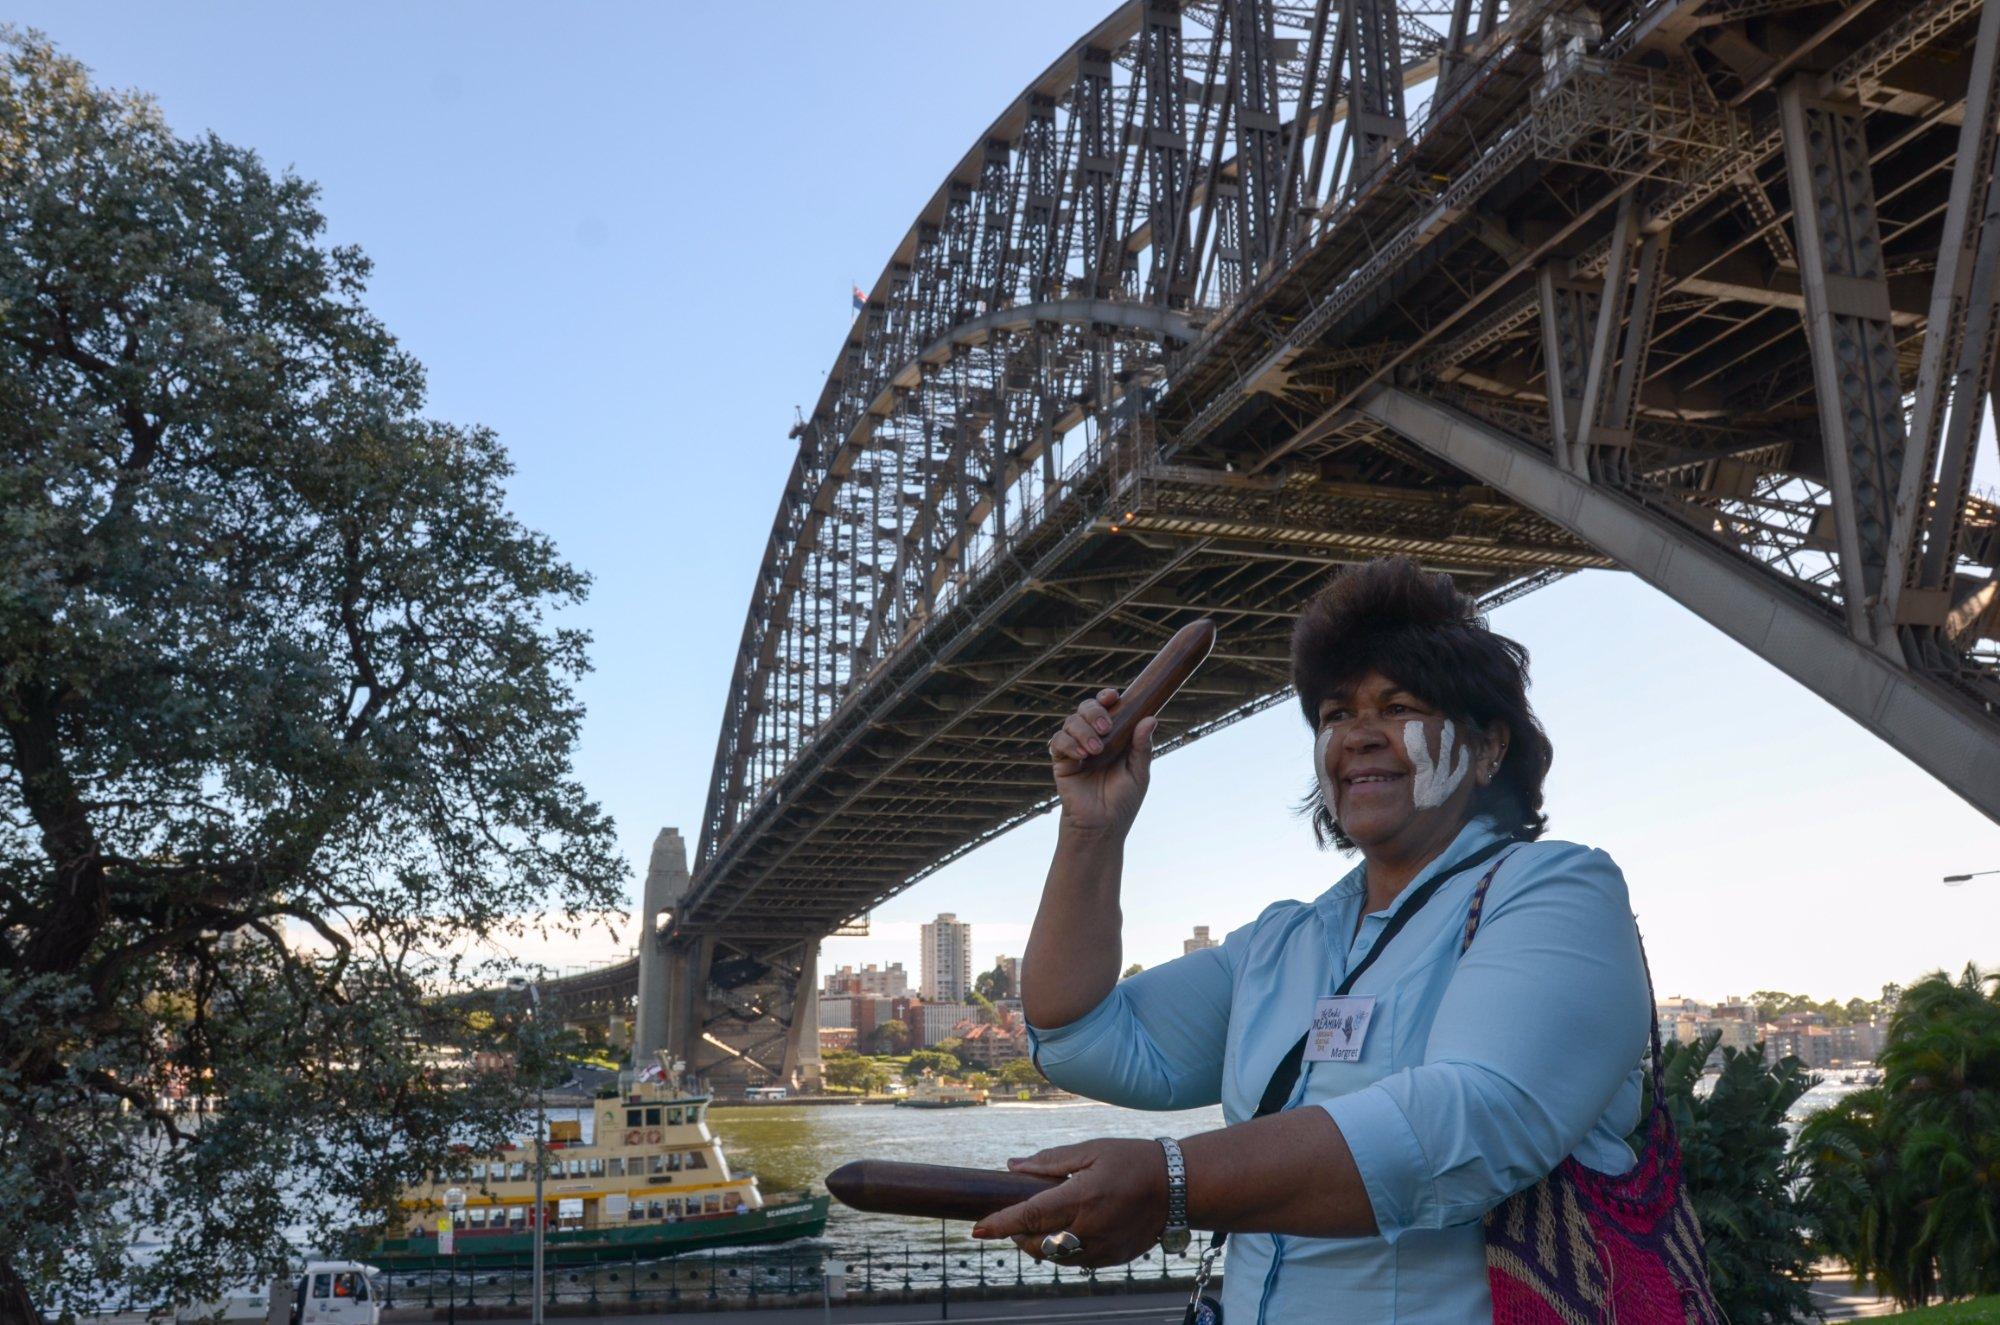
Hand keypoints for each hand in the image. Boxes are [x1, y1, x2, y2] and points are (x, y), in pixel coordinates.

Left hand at [971, 1138, 1168, 1267]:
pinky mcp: (1112, 1259)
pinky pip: (1075, 1262)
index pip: (1029, 1217)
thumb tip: (1012, 1166)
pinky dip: (1061, 1251)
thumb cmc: (1132, 1161)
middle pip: (1036, 1244)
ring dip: (1038, 1245)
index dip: (999, 1224)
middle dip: (1017, 1234)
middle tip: (1015, 1218)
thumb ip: (1051, 1161)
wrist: (1178, 1188)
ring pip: (1053, 1257)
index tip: (976, 1229)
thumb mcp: (1091, 1150)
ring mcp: (1102, 1248)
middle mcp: (1090, 1228)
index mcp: (1082, 1197)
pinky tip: (1067, 1231)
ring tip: (1041, 1223)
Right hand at [1047, 688, 1158, 837]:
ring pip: (1071, 721)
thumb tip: (1150, 718)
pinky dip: (1069, 743)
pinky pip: (1058, 741)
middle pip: (1086, 708)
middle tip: (1105, 727)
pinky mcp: (1061, 761)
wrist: (1102, 827)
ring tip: (1096, 750)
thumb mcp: (1138, 773)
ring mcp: (1076, 748)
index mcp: (1114, 736)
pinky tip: (1082, 756)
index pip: (1107, 708)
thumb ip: (1142, 747)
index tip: (1112, 696)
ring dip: (1083, 730)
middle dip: (1094, 711)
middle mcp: (1093, 738)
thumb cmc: (1123, 801)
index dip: (1106, 697)